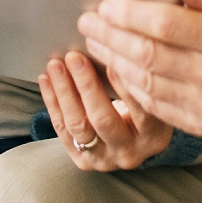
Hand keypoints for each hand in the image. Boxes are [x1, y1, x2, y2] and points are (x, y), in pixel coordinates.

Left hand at [38, 51, 172, 170]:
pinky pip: (62, 130)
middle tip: (74, 57)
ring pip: (78, 126)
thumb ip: (139, 77)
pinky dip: (52, 102)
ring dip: (63, 92)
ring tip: (56, 65)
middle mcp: (131, 152)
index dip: (123, 84)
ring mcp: (104, 159)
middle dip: (86, 85)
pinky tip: (46, 79)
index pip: (140, 111)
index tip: (110, 57)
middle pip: (103, 119)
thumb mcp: (153, 95)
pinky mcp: (82, 160)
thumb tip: (116, 43)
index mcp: (155, 136)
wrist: (137, 140)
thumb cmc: (146, 106)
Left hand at [78, 0, 201, 137]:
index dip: (130, 13)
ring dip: (113, 61)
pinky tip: (116, 67)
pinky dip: (130, 86)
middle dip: (111, 36)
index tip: (105, 3)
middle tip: (86, 20)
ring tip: (94, 41)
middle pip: (148, 55)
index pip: (166, 24)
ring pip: (145, 83)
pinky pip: (154, 106)